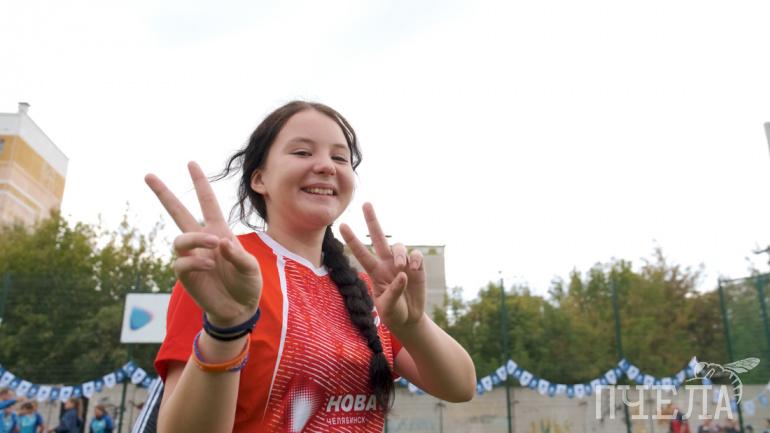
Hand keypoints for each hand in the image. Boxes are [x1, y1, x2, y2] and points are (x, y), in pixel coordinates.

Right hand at [145, 162, 261, 326]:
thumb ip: (239, 256)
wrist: (238, 309)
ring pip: (180, 239)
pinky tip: (210, 266)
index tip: (191, 163)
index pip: (207, 202)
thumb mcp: (251, 268)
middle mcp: (202, 241)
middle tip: (148, 175)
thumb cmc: (246, 284)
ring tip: (214, 244)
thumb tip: (220, 244)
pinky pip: (181, 263)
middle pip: (178, 213)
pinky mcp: (185, 275)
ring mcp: (192, 257)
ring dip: (196, 238)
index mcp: (219, 231)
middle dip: (164, 194)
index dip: (200, 183)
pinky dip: (196, 262)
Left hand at [340, 203, 425, 331]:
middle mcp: (386, 263)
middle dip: (372, 220)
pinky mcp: (417, 267)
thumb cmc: (394, 314)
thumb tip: (402, 274)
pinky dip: (415, 259)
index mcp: (374, 272)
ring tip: (401, 267)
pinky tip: (414, 269)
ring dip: (399, 253)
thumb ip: (393, 292)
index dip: (351, 240)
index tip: (341, 225)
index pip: (361, 253)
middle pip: (378, 237)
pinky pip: (415, 254)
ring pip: (398, 245)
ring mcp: (402, 263)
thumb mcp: (387, 308)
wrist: (409, 319)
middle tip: (365, 204)